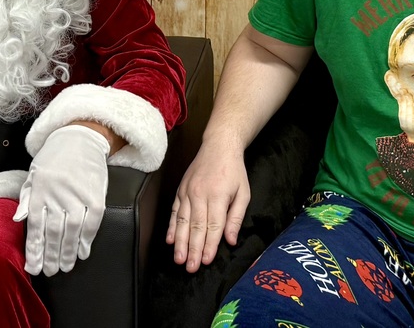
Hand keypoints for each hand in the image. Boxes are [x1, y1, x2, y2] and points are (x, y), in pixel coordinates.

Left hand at [13, 125, 109, 276]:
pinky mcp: (96, 194)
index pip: (36, 225)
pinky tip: (83, 251)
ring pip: (72, 230)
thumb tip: (19, 219)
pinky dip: (88, 238)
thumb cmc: (54, 157)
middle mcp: (58, 193)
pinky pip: (92, 221)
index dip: (34, 249)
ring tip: (66, 266)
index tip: (33, 267)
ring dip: (69, 251)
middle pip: (54, 232)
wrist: (80, 137)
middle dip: (51, 256)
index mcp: (40, 189)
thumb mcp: (34, 174)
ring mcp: (78, 194)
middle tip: (50, 271)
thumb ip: (27, 197)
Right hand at [165, 143, 248, 273]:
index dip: (210, 245)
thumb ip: (236, 217)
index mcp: (218, 195)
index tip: (206, 261)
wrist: (218, 146)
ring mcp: (188, 192)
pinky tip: (170, 240)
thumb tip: (230, 240)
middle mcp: (200, 194)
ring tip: (178, 259)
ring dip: (180, 242)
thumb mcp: (244, 192)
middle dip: (193, 249)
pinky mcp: (181, 190)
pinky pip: (174, 210)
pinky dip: (171, 226)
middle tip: (190, 268)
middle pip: (196, 227)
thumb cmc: (234, 170)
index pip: (213, 226)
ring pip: (182, 221)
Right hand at [396, 89, 413, 151]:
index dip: (399, 97)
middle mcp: (407, 127)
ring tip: (408, 94)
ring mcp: (413, 132)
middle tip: (402, 87)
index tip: (397, 85)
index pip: (400, 108)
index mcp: (406, 123)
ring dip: (407, 104)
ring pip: (408, 116)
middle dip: (401, 98)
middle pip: (402, 110)